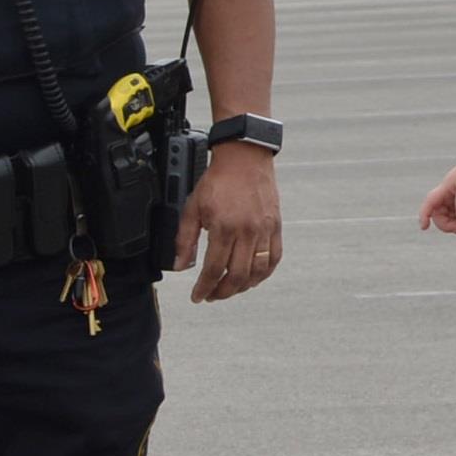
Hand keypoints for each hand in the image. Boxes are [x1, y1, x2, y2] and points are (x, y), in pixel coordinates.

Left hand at [180, 145, 283, 302]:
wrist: (245, 159)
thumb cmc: (217, 181)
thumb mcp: (192, 208)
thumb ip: (185, 240)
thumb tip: (179, 266)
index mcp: (224, 228)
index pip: (213, 269)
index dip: (204, 287)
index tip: (197, 296)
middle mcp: (247, 232)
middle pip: (237, 276)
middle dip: (222, 292)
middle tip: (211, 296)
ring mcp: (264, 231)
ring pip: (258, 272)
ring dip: (242, 287)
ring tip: (228, 289)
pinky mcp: (275, 227)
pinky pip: (274, 258)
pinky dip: (264, 274)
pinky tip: (252, 278)